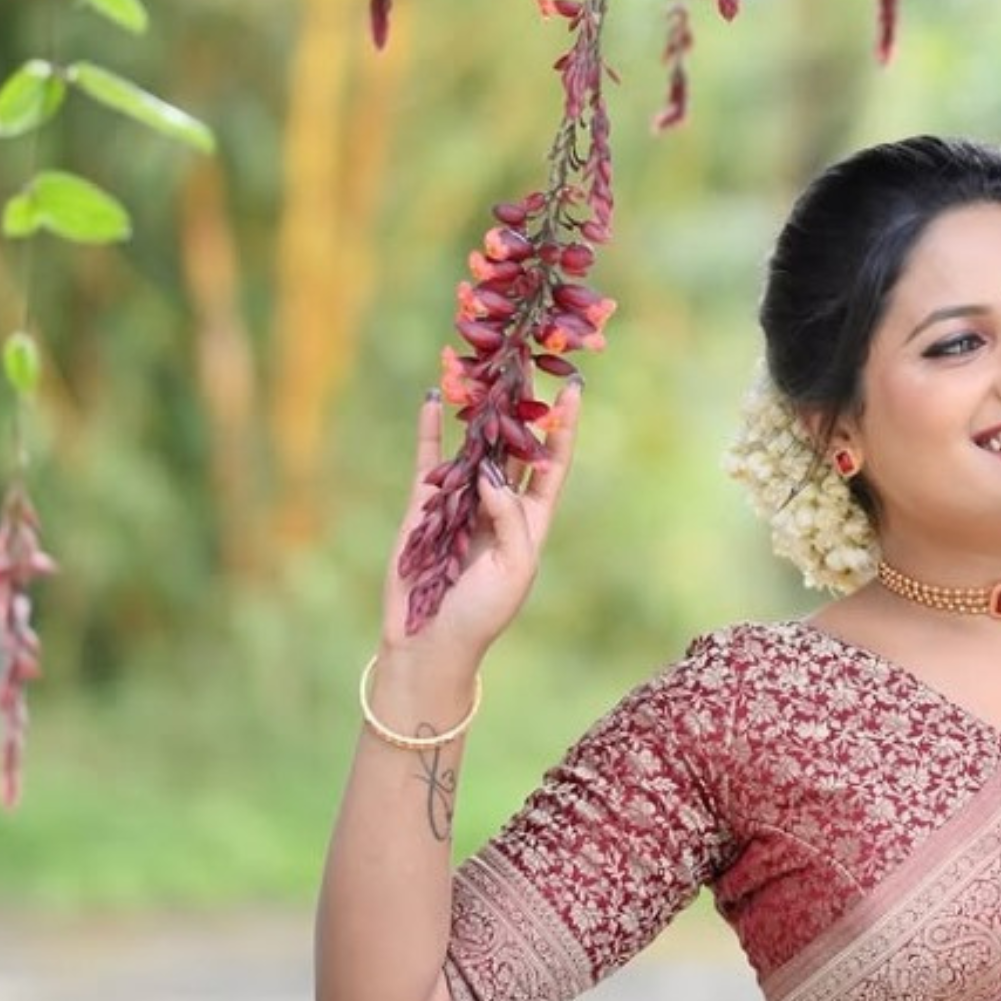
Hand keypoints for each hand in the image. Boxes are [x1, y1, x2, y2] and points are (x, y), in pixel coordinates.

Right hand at [376, 380, 584, 670]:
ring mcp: (461, 500)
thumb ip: (510, 519)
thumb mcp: (513, 570)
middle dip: (521, 404)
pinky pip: (430, 459)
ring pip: (472, 443)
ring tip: (486, 364)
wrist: (429, 642)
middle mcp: (498, 503)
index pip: (551, 464)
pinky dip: (431, 429)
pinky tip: (436, 396)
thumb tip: (491, 473)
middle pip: (513, 444)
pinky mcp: (424, 505)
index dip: (564, 427)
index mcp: (530, 520)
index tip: (576, 387)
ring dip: (479, 407)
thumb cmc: (482, 615)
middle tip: (528, 357)